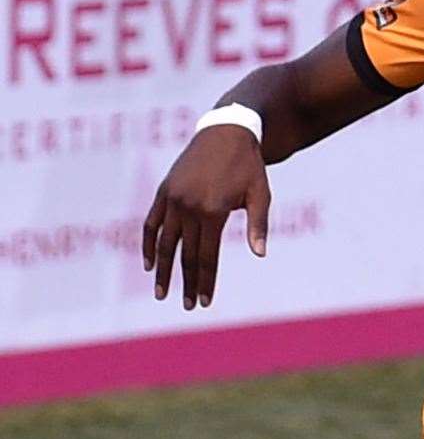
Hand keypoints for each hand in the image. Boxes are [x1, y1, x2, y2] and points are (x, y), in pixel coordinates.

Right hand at [142, 125, 271, 309]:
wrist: (226, 132)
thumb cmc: (249, 166)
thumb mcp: (260, 195)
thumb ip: (258, 225)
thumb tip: (260, 255)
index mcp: (212, 211)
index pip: (207, 256)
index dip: (206, 281)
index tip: (205, 302)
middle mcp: (188, 206)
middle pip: (185, 254)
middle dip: (186, 283)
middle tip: (188, 306)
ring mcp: (172, 198)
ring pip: (163, 242)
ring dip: (162, 269)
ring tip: (161, 293)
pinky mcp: (164, 191)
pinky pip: (151, 222)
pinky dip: (148, 243)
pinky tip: (149, 263)